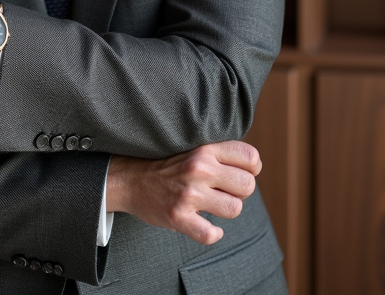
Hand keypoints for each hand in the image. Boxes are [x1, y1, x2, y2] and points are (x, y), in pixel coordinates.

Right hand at [105, 141, 260, 244]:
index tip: (239, 174)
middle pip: (247, 185)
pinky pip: (210, 234)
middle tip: (223, 191)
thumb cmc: (168, 166)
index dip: (251, 169)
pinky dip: (212, 233)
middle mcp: (199, 169)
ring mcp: (188, 194)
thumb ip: (220, 154)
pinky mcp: (178, 217)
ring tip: (211, 205)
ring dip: (225, 210)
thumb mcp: (193, 149)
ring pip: (235, 209)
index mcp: (205, 150)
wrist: (130, 180)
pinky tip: (205, 225)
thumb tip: (254, 167)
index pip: (251, 157)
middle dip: (239, 192)